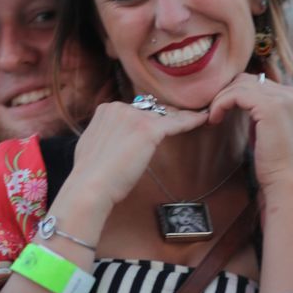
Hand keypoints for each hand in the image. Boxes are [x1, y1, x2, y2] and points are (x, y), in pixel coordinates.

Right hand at [68, 101, 208, 213]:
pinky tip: (203, 118)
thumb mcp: (91, 145)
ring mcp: (134, 116)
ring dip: (180, 117)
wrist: (90, 186)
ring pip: (164, 115)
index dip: (148, 117)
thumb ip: (104, 134)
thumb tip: (110, 138)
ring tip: (196, 117)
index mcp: (105, 109)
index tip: (160, 121)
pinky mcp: (149, 130)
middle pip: (151, 110)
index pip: (134, 110)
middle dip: (165, 115)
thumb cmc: (89, 174)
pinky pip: (176, 123)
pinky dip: (191, 120)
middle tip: (181, 119)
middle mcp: (119, 107)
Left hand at [207, 72, 292, 192]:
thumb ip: (258, 109)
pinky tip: (215, 119)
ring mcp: (282, 98)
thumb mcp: (265, 127)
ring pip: (239, 84)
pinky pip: (236, 94)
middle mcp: (290, 92)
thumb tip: (237, 96)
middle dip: (225, 94)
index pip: (255, 81)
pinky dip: (221, 104)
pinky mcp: (270, 107)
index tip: (220, 110)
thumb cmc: (272, 160)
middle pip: (246, 79)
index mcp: (291, 96)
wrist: (284, 181)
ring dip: (220, 99)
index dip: (233, 92)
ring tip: (213, 118)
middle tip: (213, 113)